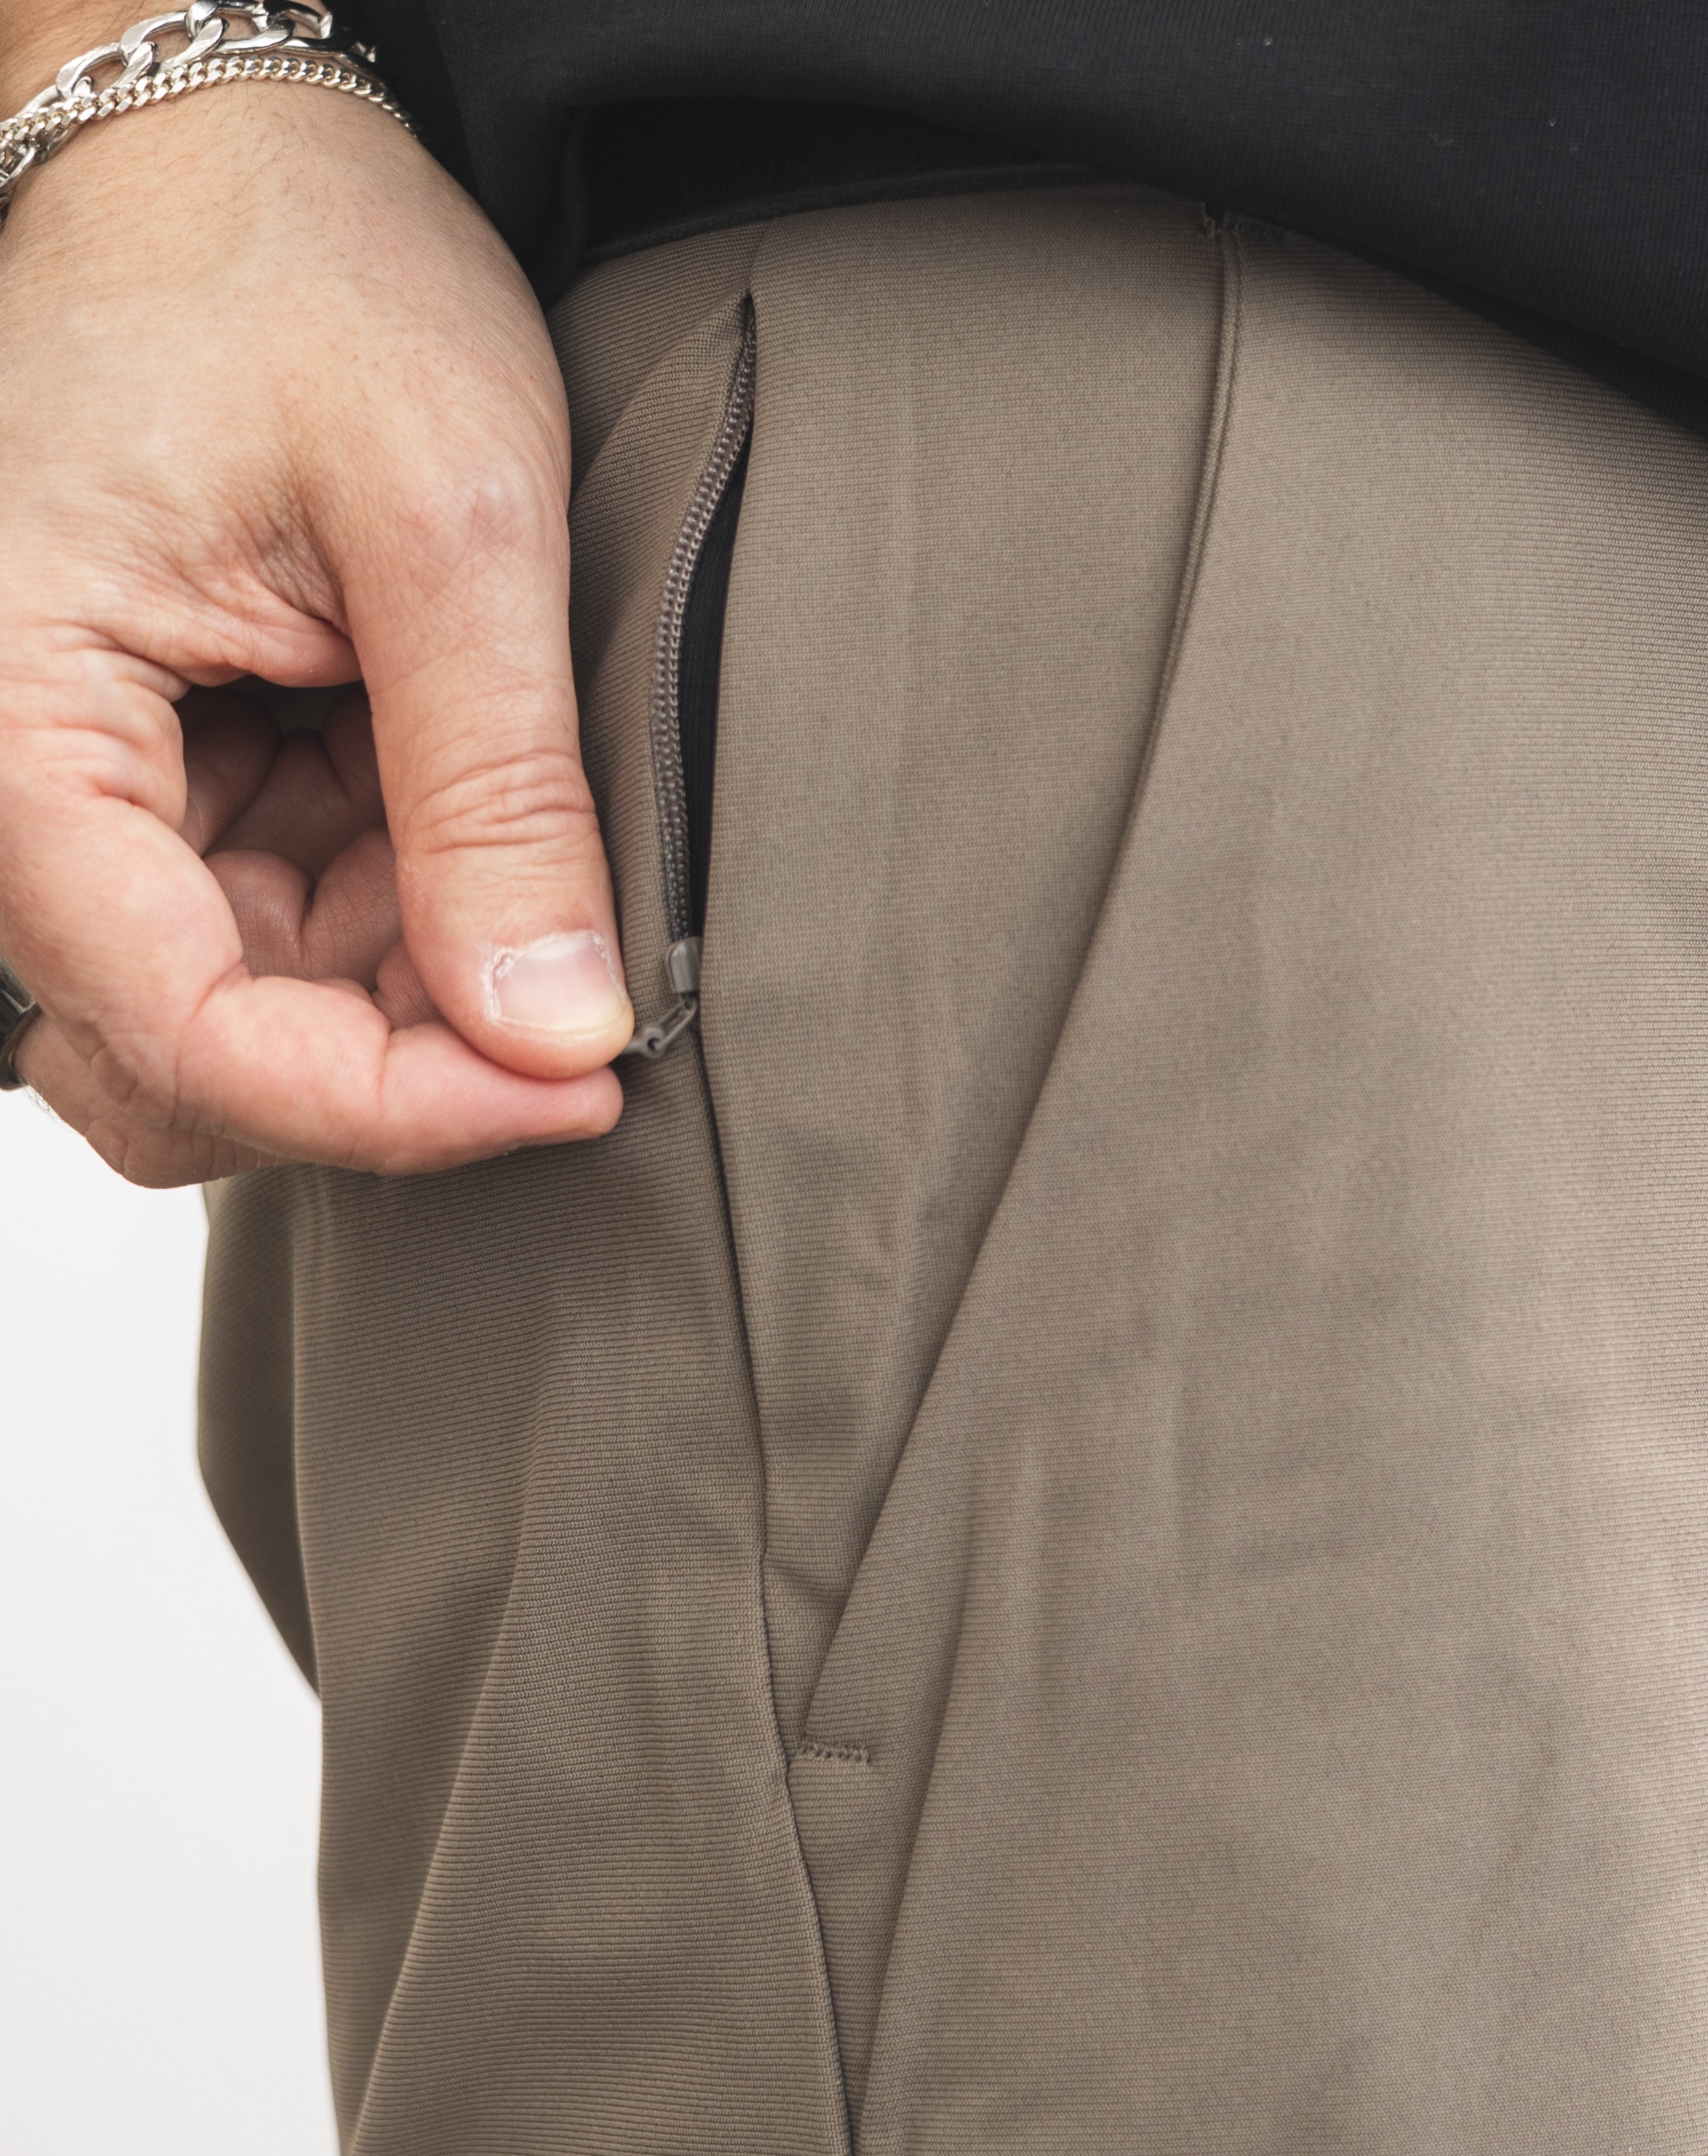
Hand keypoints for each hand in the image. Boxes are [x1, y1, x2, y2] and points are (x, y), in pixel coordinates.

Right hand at [0, 31, 631, 1183]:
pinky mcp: (172, 799)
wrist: (235, 160)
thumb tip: (552, 1031)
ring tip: (525, 851)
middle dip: (403, 1059)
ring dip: (408, 987)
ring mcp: (97, 811)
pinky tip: (473, 819)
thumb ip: (497, 789)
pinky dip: (400, 916)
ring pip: (254, 1020)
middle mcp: (25, 802)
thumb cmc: (304, 271)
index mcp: (19, 733)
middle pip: (205, 1062)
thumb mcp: (448, 514)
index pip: (185, 1035)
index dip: (392, 1106)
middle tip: (580, 996)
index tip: (576, 1090)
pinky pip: (282, 935)